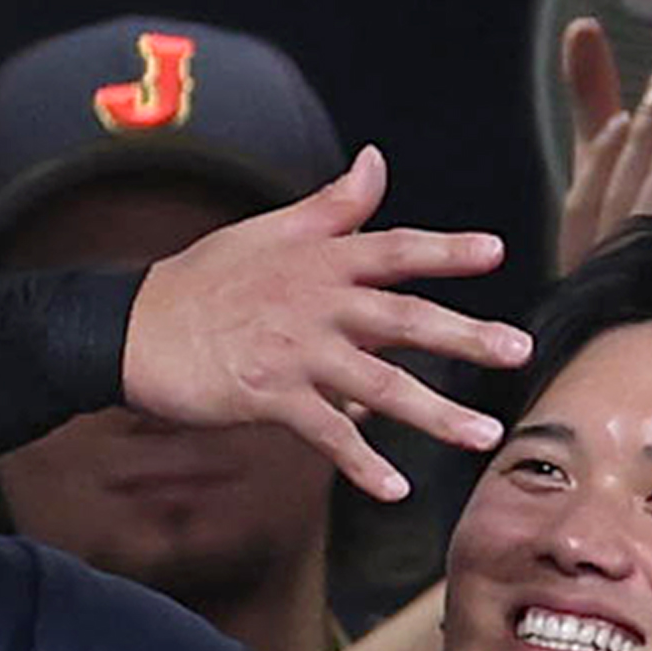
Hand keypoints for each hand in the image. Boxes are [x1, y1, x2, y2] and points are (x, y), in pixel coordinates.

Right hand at [120, 146, 524, 500]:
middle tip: (519, 350)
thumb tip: (377, 161)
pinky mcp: (271, 398)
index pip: (395, 249)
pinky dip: (362, 464)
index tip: (496, 251)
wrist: (131, 330)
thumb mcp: (267, 232)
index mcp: (320, 262)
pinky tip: (397, 489)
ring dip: (436, 412)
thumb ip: (332, 206)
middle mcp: (317, 304)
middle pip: (406, 319)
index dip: (446, 250)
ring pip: (381, 385)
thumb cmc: (200, 282)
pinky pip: (328, 437)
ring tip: (484, 434)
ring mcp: (296, 354)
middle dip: (467, 336)